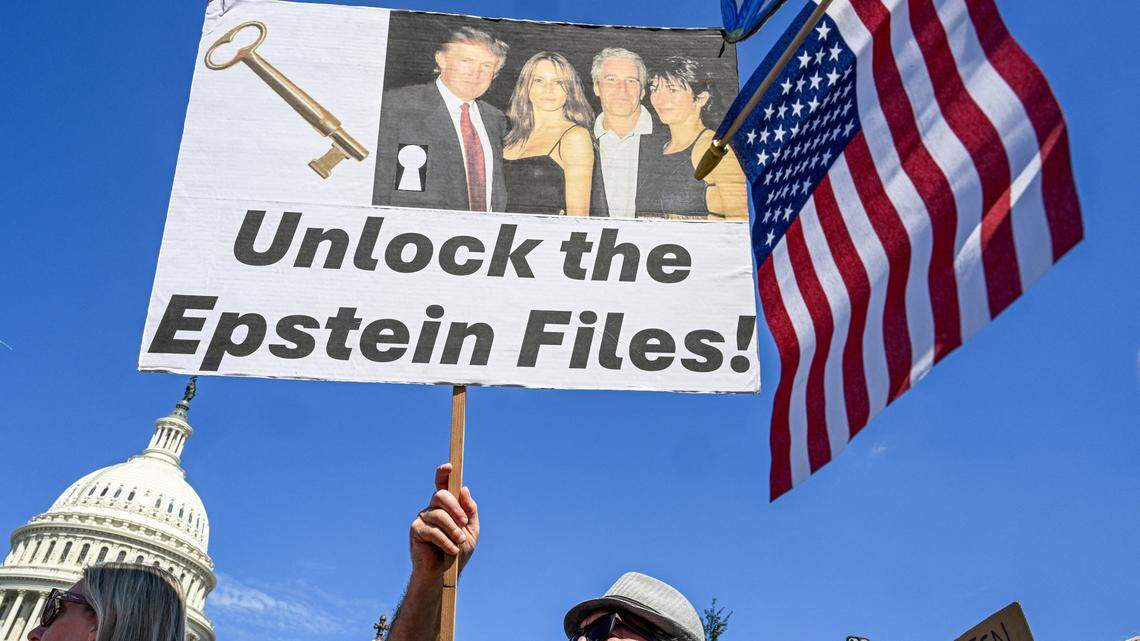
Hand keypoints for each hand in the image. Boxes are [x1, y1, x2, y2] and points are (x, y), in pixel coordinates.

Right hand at [409, 463, 478, 580]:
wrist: (444, 575)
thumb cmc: (458, 552)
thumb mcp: (471, 530)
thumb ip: (469, 510)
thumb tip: (464, 489)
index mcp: (446, 506)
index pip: (443, 485)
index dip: (444, 473)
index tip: (449, 467)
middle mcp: (432, 508)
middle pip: (441, 495)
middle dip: (455, 508)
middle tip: (464, 524)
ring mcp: (423, 518)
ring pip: (438, 514)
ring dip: (453, 529)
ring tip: (459, 542)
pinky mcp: (416, 531)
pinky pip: (432, 530)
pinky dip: (445, 540)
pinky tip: (451, 550)